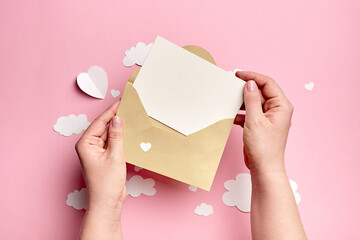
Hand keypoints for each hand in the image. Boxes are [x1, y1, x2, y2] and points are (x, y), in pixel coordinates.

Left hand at [75, 100, 125, 239]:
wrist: (108, 202)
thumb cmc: (106, 184)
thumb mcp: (114, 156)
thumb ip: (116, 136)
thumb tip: (117, 119)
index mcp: (86, 144)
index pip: (99, 122)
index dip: (111, 111)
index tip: (120, 102)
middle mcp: (89, 146)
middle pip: (103, 127)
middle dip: (115, 118)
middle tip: (127, 107)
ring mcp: (96, 152)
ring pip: (108, 134)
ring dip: (118, 127)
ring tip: (130, 117)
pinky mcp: (104, 157)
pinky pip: (112, 142)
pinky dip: (120, 137)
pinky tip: (128, 132)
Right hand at [234, 71, 293, 175]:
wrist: (264, 168)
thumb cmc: (264, 148)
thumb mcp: (255, 120)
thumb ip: (251, 100)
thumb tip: (250, 84)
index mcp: (281, 106)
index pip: (267, 83)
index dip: (253, 76)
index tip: (238, 74)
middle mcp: (277, 110)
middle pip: (261, 92)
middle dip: (246, 89)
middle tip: (231, 85)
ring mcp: (269, 118)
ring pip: (254, 102)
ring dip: (242, 101)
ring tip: (230, 99)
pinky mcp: (261, 125)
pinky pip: (250, 113)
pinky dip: (241, 113)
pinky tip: (232, 115)